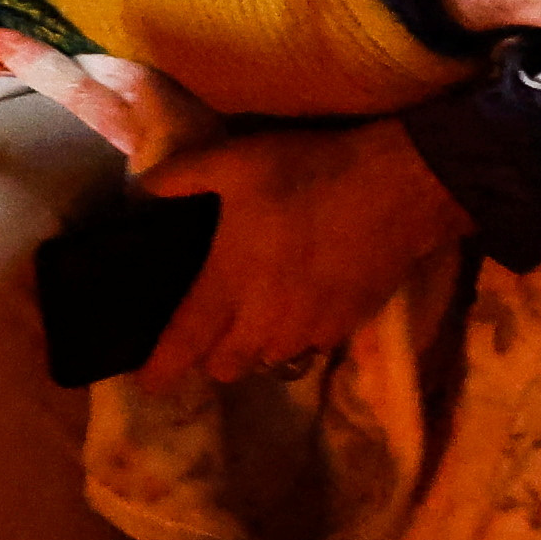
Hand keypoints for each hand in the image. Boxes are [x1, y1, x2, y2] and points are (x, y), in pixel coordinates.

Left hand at [0, 34, 463, 380]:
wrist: (397, 188)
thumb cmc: (308, 173)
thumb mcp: (235, 161)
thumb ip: (181, 178)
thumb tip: (143, 190)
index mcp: (227, 284)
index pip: (183, 343)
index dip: (160, 366)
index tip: (147, 378)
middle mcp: (264, 320)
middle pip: (225, 367)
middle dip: (210, 356)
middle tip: (208, 327)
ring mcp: (308, 328)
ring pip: (267, 361)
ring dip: (253, 347)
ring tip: (255, 314)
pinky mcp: (345, 326)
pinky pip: (307, 347)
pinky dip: (295, 335)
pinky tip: (300, 302)